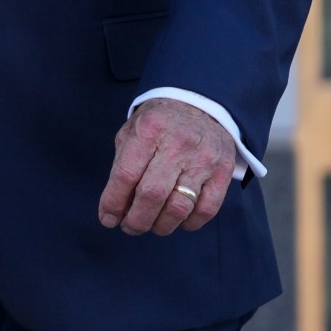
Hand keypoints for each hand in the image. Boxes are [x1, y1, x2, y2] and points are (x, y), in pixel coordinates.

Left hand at [99, 96, 237, 236]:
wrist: (199, 103)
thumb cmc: (158, 124)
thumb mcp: (132, 131)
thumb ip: (122, 166)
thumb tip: (115, 208)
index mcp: (149, 129)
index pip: (126, 174)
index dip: (113, 202)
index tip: (107, 219)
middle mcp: (178, 143)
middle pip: (152, 195)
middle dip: (136, 220)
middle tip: (129, 227)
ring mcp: (203, 158)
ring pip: (179, 207)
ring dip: (161, 225)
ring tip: (151, 225)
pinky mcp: (223, 171)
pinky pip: (206, 209)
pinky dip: (189, 223)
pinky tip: (178, 222)